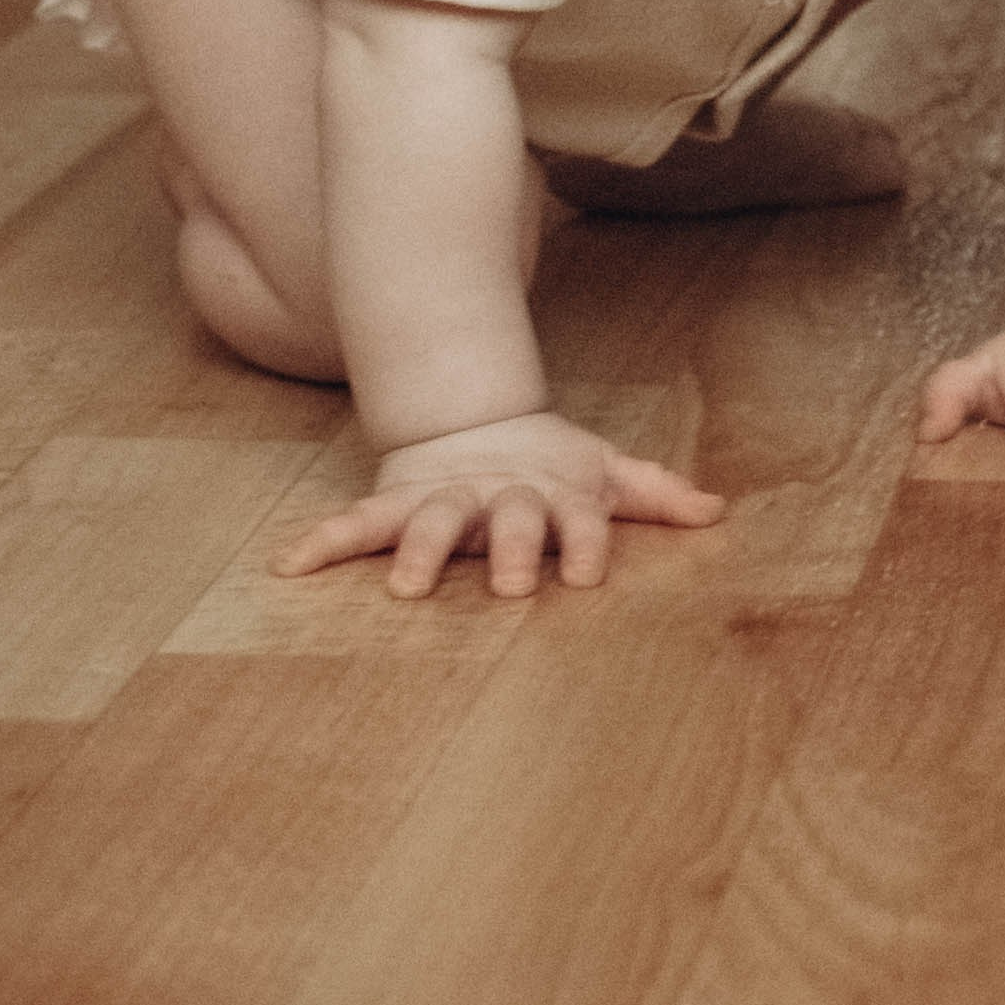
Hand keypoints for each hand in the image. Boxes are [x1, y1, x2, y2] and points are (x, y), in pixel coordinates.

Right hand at [272, 411, 725, 597]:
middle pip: (509, 520)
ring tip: (404, 587)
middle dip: (512, 549)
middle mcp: (499, 496)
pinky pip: (355, 522)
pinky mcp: (397, 501)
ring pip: (428, 521)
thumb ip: (655, 492)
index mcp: (553, 492)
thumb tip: (717, 511)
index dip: (586, 542)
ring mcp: (444, 497)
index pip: (580, 519)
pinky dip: (321, 540)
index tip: (586, 575)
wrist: (473, 417)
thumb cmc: (549, 464)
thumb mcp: (603, 471)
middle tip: (512, 586)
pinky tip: (287, 565)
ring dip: (417, 550)